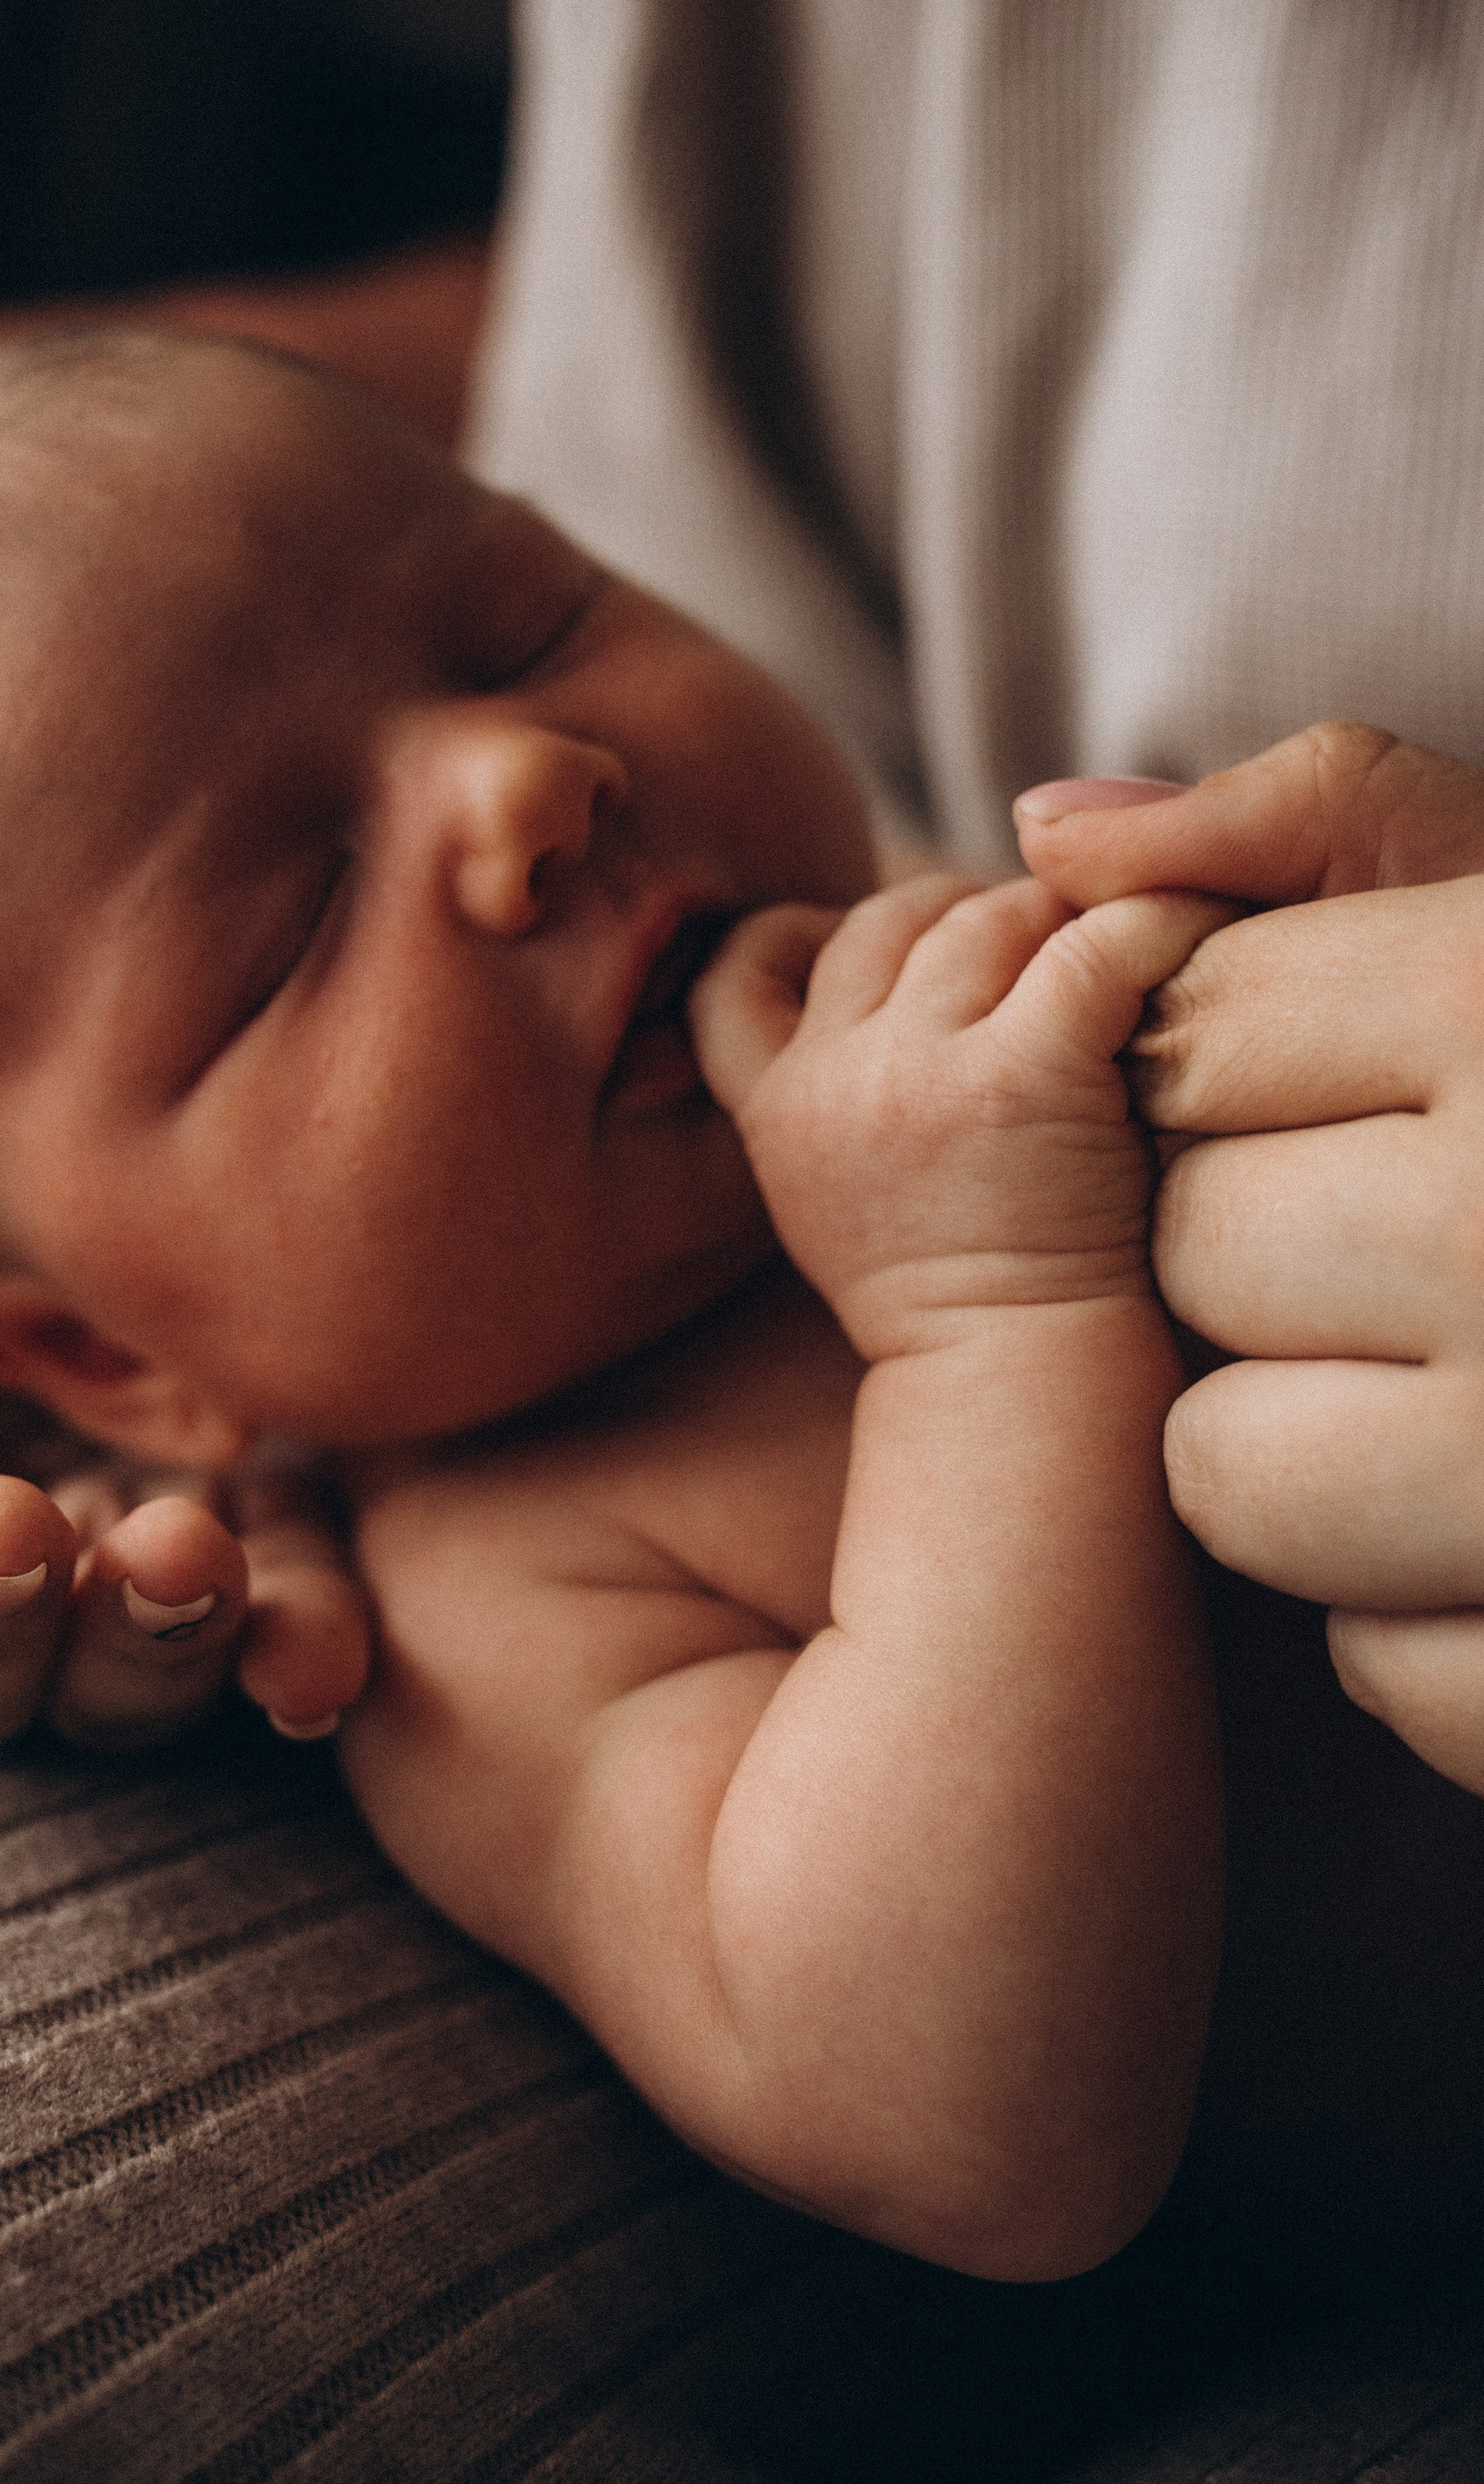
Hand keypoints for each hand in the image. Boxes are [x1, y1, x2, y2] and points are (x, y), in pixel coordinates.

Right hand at [689, 874, 1225, 1359]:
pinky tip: (1200, 933)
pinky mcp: (1019, 1076)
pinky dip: (1156, 922)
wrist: (1023, 1398)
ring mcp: (915, 1073)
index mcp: (775, 1107)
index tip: (900, 951)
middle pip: (890, 918)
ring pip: (986, 916)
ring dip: (1062, 921)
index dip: (815, 932)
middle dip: (975, 916)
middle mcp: (829, 1076)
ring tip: (1130, 959)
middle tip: (1057, 957)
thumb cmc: (965, 1304)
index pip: (744, 964)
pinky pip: (1090, 947)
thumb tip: (892, 990)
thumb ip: (835, 1098)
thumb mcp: (834, 1204)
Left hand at [1016, 722, 1483, 1789]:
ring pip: (1224, 1474)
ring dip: (1305, 1442)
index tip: (1368, 1087)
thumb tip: (1040, 837)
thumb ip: (1309, 820)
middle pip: (1191, 1250)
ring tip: (1455, 1387)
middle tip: (1414, 1242)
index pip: (1193, 1040)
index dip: (1244, 1063)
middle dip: (1263, 1245)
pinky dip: (1431, 1619)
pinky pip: (1375, 1663)